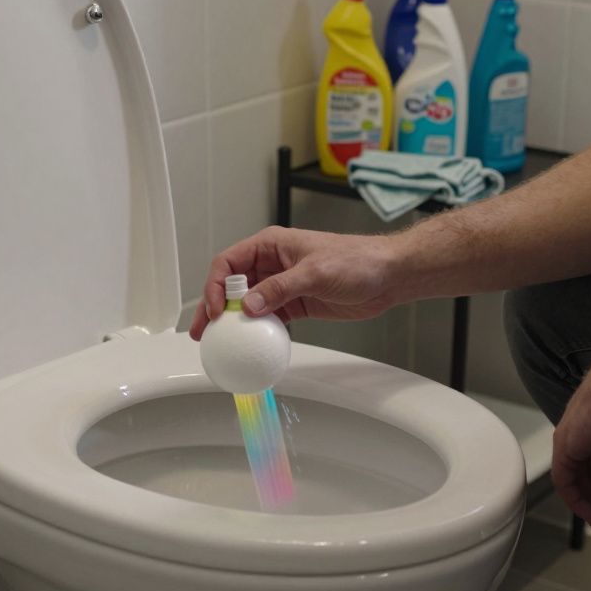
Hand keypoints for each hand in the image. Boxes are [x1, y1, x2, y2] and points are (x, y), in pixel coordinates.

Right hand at [189, 226, 402, 339]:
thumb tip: (249, 306)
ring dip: (233, 322)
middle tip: (202, 330)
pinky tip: (249, 345)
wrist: (388, 275)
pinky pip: (268, 319)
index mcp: (270, 245)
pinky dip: (257, 331)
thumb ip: (280, 289)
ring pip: (246, 304)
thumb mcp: (315, 272)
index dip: (216, 286)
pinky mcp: (294, 304)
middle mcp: (271, 264)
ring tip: (218, 342)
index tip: (217, 310)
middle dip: (214, 307)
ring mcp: (282, 285)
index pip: (229, 263)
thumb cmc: (357, 260)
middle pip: (231, 286)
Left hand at [552, 349, 590, 527]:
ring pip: (567, 475)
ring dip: (582, 500)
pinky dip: (575, 499)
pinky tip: (589, 511)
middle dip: (588, 492)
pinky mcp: (565, 445)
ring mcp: (568, 434)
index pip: (586, 453)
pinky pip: (564, 480)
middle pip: (575, 466)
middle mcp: (577, 425)